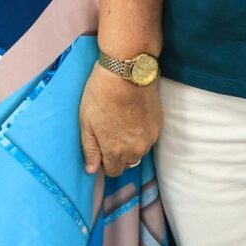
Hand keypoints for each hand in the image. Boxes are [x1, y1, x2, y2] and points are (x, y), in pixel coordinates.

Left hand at [81, 65, 161, 179]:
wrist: (127, 74)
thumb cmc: (101, 96)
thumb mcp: (87, 123)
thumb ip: (90, 149)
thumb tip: (91, 170)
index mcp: (115, 151)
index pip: (113, 171)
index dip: (106, 163)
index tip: (101, 150)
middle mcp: (135, 150)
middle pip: (127, 163)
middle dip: (119, 155)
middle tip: (110, 134)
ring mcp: (149, 139)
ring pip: (139, 152)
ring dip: (131, 146)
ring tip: (122, 125)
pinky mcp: (158, 126)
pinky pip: (148, 139)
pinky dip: (141, 134)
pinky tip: (133, 119)